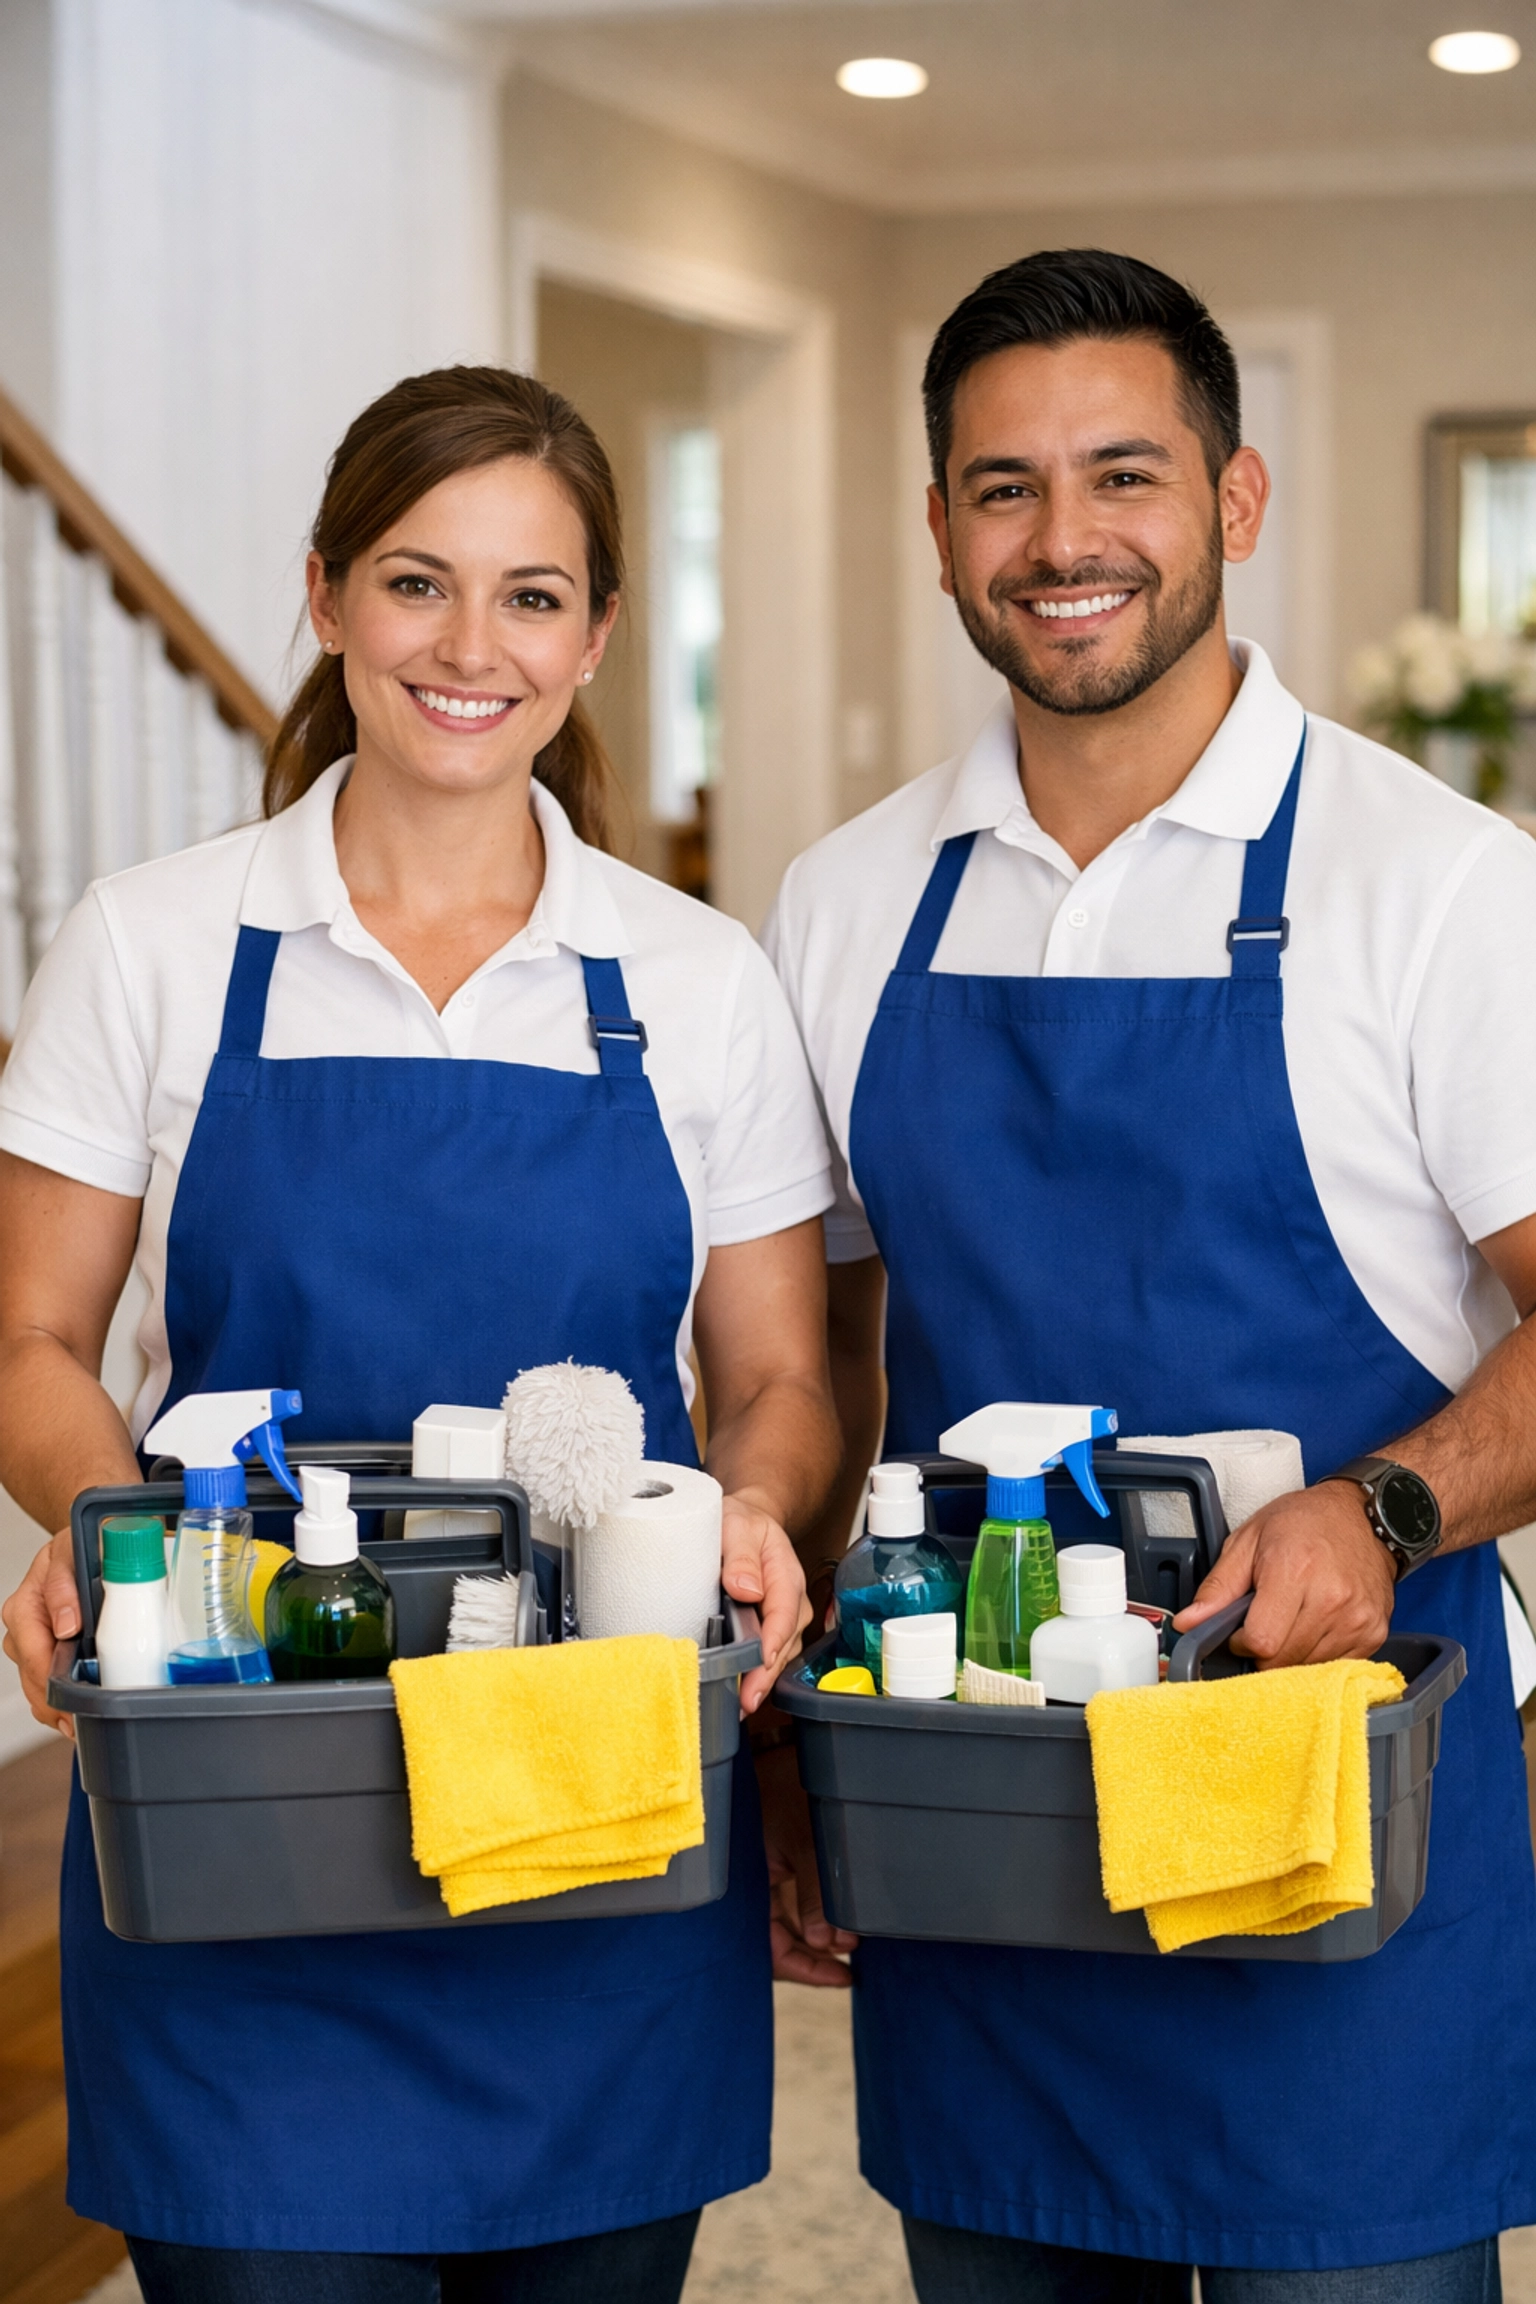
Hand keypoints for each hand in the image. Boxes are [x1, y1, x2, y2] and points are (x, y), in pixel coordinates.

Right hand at [2, 1527, 80, 1735]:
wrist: (88, 1541)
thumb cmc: (80, 1544)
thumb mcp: (72, 1551)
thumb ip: (65, 1585)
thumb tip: (65, 1624)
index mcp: (25, 1604)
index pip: (31, 1652)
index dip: (51, 1679)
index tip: (70, 1698)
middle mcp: (24, 1626)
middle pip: (31, 1676)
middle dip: (52, 1702)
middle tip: (77, 1723)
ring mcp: (32, 1641)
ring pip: (34, 1685)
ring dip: (54, 1708)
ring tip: (76, 1726)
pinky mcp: (45, 1650)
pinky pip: (43, 1683)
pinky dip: (57, 1702)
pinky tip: (72, 1716)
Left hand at [722, 1489, 812, 1712]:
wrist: (746, 1520)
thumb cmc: (742, 1522)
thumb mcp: (737, 1526)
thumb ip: (741, 1556)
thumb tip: (745, 1589)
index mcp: (786, 1574)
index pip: (786, 1612)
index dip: (775, 1640)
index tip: (762, 1660)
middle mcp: (791, 1601)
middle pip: (785, 1643)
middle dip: (767, 1674)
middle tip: (745, 1700)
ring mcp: (784, 1618)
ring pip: (779, 1655)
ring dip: (761, 1681)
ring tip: (737, 1705)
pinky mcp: (771, 1629)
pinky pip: (769, 1656)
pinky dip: (755, 1675)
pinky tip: (736, 1693)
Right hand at [756, 1739, 857, 1985]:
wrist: (778, 1744)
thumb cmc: (788, 1786)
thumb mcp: (807, 1842)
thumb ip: (815, 1895)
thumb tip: (824, 1946)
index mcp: (748, 1885)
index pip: (771, 1948)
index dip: (805, 1969)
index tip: (843, 1975)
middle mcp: (750, 1885)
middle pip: (776, 1942)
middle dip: (813, 1957)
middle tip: (848, 1965)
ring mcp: (760, 1874)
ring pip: (784, 1924)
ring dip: (815, 1937)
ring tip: (849, 1941)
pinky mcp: (771, 1861)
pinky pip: (788, 1901)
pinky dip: (812, 1914)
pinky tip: (837, 1917)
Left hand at [1174, 1482, 1395, 1668]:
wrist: (1365, 1516)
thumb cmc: (1304, 1522)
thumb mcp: (1249, 1540)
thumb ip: (1218, 1587)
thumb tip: (1187, 1623)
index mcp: (1295, 1571)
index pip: (1261, 1641)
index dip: (1241, 1642)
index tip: (1240, 1629)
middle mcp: (1332, 1599)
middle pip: (1282, 1661)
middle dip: (1263, 1651)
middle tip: (1265, 1621)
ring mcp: (1357, 1619)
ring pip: (1307, 1669)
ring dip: (1290, 1654)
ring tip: (1292, 1618)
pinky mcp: (1375, 1633)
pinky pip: (1334, 1666)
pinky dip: (1317, 1655)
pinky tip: (1316, 1626)